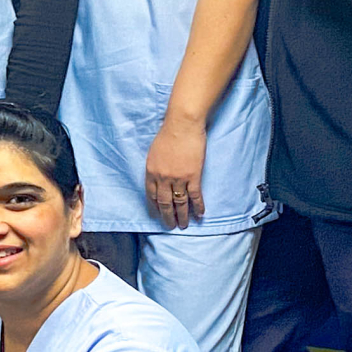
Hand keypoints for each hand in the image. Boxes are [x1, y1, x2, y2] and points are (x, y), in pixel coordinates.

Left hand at [144, 112, 206, 228]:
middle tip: (171, 226)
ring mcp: (178, 179)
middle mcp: (163, 178)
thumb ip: (155, 166)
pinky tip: (199, 215)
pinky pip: (195, 196)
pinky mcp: (193, 176)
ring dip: (182, 216)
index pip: (151, 196)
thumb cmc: (167, 134)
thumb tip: (158, 176)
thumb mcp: (154, 152)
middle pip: (165, 203)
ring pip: (180, 203)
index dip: (155, 207)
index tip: (158, 215)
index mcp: (151, 172)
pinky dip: (198, 207)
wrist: (182, 125)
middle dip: (168, 216)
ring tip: (184, 225)